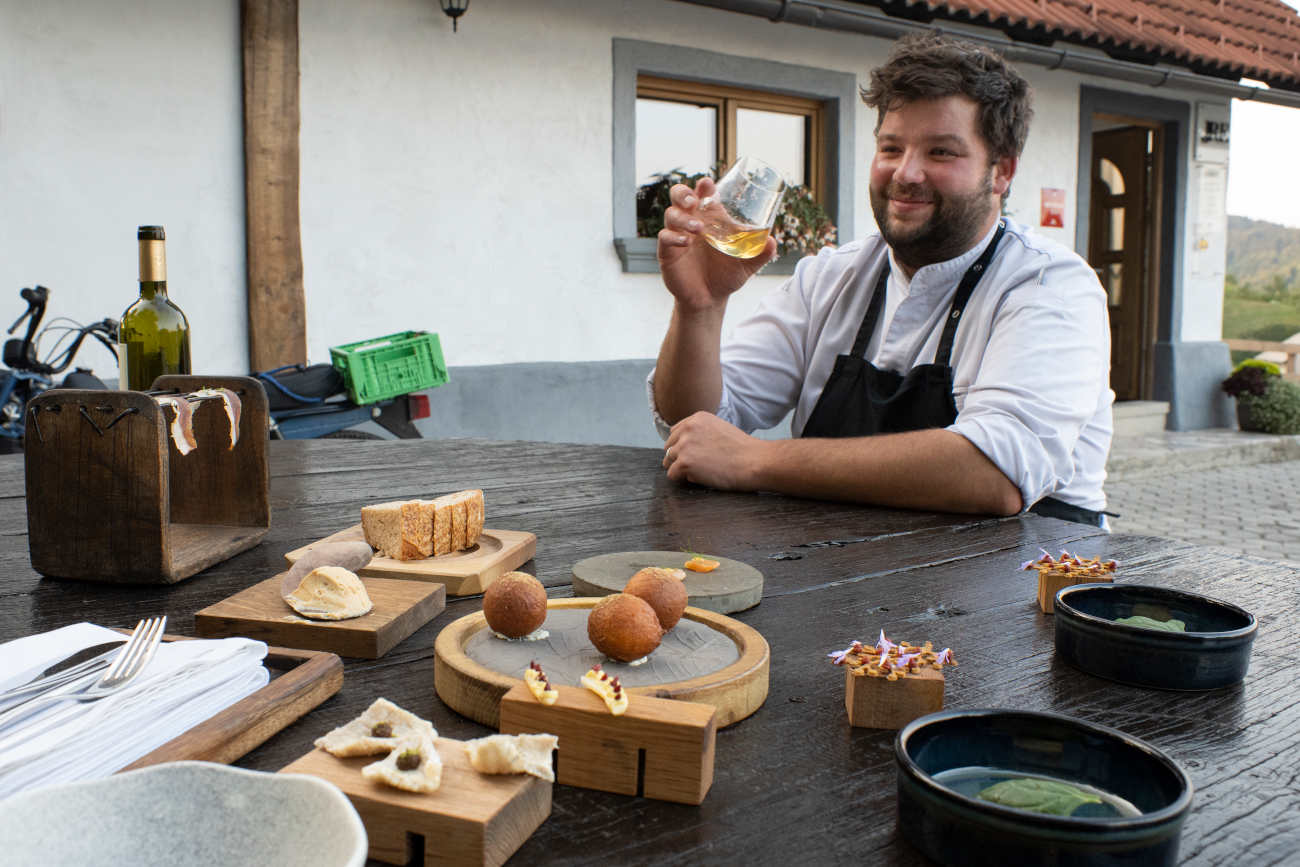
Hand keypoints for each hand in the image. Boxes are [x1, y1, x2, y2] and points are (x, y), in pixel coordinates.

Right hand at [657, 178, 776, 313]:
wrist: (710, 299)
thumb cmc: (726, 275)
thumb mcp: (747, 264)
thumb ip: (760, 253)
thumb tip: (772, 242)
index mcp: (710, 218)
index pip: (703, 194)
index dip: (703, 186)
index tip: (708, 184)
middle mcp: (691, 222)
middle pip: (679, 196)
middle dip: (683, 193)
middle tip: (693, 200)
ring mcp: (677, 236)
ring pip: (671, 214)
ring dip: (683, 218)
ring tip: (698, 228)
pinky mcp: (668, 252)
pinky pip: (665, 238)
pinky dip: (674, 237)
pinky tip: (687, 242)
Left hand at [662, 411, 767, 490]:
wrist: (754, 461)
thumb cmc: (743, 450)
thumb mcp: (719, 429)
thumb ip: (701, 432)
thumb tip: (684, 445)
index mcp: (697, 418)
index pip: (675, 432)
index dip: (682, 445)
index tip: (692, 454)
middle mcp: (688, 428)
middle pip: (669, 446)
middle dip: (678, 457)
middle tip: (695, 466)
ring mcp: (684, 445)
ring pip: (668, 460)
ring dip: (680, 468)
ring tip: (699, 472)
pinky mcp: (684, 462)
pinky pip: (672, 474)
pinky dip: (683, 479)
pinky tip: (699, 478)